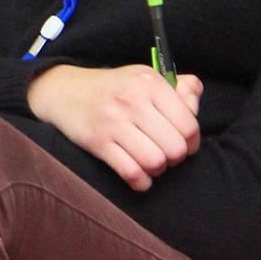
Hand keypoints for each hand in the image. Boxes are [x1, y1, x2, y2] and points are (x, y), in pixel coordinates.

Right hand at [26, 63, 202, 191]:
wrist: (66, 91)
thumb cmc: (115, 89)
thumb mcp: (146, 78)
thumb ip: (180, 88)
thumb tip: (194, 105)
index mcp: (149, 82)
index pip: (189, 125)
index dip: (192, 142)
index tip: (183, 143)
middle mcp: (132, 99)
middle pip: (175, 148)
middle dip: (175, 158)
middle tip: (165, 152)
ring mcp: (113, 122)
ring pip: (155, 163)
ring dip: (157, 169)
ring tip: (151, 160)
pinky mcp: (98, 142)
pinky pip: (132, 174)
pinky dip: (141, 181)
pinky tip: (139, 174)